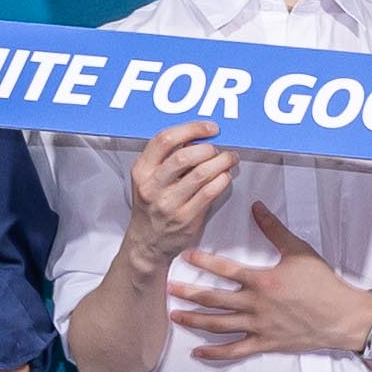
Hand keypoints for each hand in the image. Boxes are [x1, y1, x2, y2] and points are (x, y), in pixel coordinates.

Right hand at [111, 121, 237, 274]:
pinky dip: (222, 180)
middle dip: (209, 148)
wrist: (147, 243)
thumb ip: (167, 158)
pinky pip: (210, 193)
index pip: (165, 139)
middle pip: (185, 155)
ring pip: (201, 174)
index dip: (191, 129)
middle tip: (219, 148)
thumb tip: (199, 138)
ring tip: (229, 159)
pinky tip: (225, 176)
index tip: (210, 128)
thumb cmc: (152, 206)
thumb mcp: (149, 178)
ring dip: (221, 162)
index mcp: (142, 170)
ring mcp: (169, 204)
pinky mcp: (185, 218)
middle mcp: (153, 186)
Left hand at [166, 206, 371, 366]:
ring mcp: (258, 327)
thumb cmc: (322, 282)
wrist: (342, 316)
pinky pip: (234, 350)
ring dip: (194, 320)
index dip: (202, 261)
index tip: (185, 256)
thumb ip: (274, 229)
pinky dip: (214, 353)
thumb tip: (257, 206)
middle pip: (213, 299)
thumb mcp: (299, 250)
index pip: (224, 269)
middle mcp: (255, 304)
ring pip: (218, 325)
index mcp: (261, 280)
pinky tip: (197, 352)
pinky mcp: (264, 343)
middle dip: (188, 293)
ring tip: (175, 315)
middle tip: (168, 288)